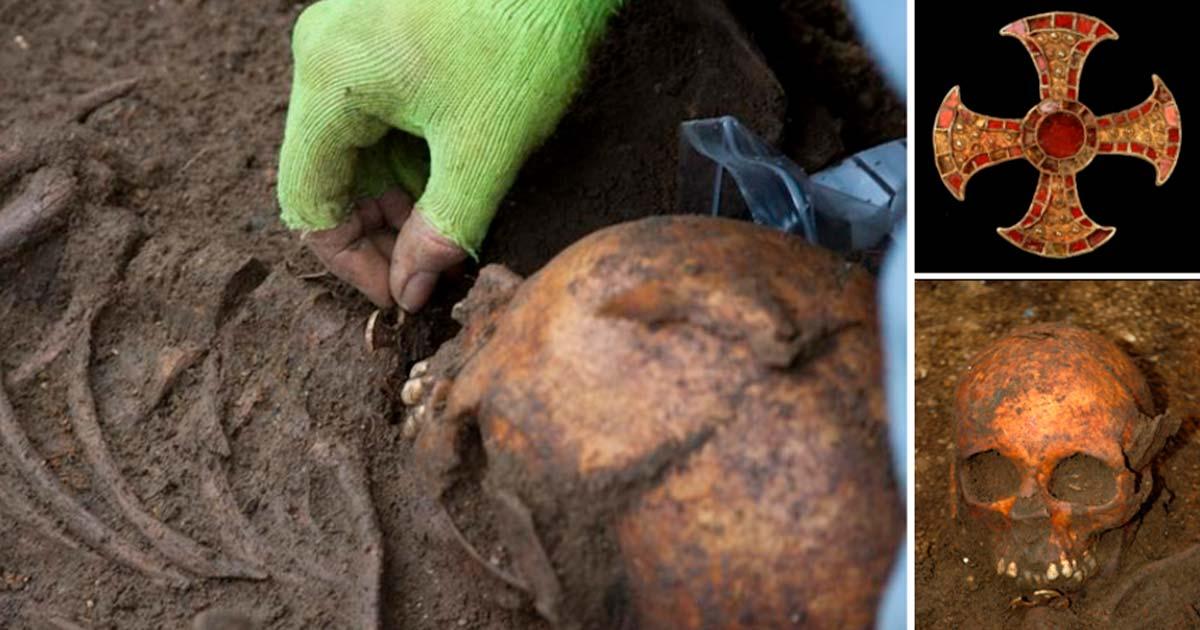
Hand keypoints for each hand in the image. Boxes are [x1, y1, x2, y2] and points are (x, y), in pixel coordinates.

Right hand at [277, 0, 622, 310]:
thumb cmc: (521, 36)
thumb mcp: (483, 151)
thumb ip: (443, 230)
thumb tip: (412, 291)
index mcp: (329, 81)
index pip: (308, 202)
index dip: (352, 262)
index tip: (399, 295)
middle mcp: (322, 57)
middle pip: (328, 176)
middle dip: (379, 232)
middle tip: (430, 272)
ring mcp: (351, 41)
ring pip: (356, 150)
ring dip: (397, 199)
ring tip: (450, 232)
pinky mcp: (383, 37)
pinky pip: (378, 117)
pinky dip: (409, 159)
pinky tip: (452, 182)